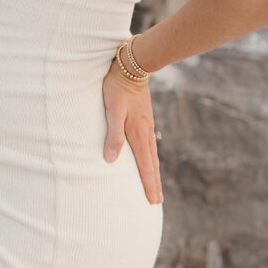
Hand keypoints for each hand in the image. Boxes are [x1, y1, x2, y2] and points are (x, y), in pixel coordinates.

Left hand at [101, 44, 162, 204]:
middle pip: (151, 163)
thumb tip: (111, 160)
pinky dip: (151, 157)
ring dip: (153, 171)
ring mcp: (147, 124)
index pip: (145, 165)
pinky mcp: (144, 118)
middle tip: (156, 202)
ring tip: (155, 185)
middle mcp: (145, 131)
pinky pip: (150, 144)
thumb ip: (112, 134)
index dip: (148, 184)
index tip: (153, 201)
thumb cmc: (117, 87)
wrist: (132, 65)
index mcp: (138, 133)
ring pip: (152, 154)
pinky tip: (149, 157)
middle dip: (153, 183)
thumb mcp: (112, 109)